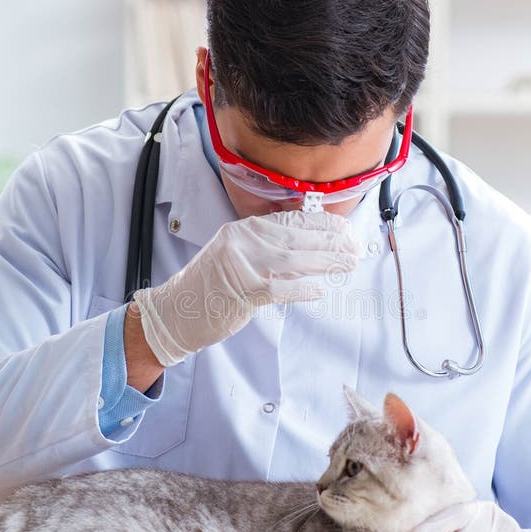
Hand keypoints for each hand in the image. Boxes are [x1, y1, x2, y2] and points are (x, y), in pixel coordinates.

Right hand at [133, 210, 360, 366]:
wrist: (175, 312)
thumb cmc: (208, 288)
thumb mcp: (237, 257)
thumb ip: (269, 250)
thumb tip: (311, 250)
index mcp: (243, 229)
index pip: (291, 220)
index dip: (322, 223)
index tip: (344, 227)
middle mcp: (243, 240)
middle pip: (297, 237)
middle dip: (331, 241)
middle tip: (355, 246)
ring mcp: (241, 264)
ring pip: (294, 259)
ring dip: (326, 261)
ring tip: (348, 263)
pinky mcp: (242, 291)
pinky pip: (280, 288)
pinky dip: (302, 289)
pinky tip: (320, 290)